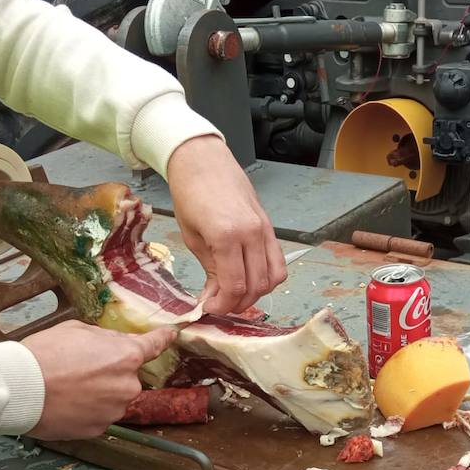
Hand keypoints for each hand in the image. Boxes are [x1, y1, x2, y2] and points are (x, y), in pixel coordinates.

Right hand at [20, 321, 176, 439]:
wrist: (22, 388)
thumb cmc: (45, 354)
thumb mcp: (77, 330)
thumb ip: (105, 338)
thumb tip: (114, 344)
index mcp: (127, 356)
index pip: (154, 346)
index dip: (163, 339)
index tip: (171, 335)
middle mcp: (128, 386)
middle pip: (128, 377)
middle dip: (110, 373)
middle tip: (80, 368)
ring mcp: (115, 410)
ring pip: (113, 399)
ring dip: (98, 394)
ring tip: (68, 387)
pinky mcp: (99, 430)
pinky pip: (99, 416)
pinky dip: (87, 411)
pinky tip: (67, 403)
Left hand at [166, 135, 286, 314]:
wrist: (203, 161)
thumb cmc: (190, 194)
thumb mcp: (192, 237)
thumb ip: (210, 270)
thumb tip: (214, 298)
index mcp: (227, 237)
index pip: (234, 286)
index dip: (222, 305)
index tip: (209, 308)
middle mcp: (252, 235)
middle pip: (256, 287)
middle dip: (237, 303)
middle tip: (219, 304)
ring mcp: (265, 230)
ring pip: (273, 278)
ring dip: (255, 293)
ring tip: (234, 293)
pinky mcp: (270, 227)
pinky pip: (278, 262)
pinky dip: (268, 278)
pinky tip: (249, 278)